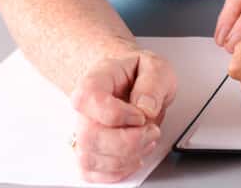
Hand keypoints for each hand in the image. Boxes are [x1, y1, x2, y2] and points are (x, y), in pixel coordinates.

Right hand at [69, 50, 176, 183]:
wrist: (135, 82)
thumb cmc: (140, 74)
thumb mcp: (156, 68)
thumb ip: (153, 83)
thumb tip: (145, 107)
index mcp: (98, 79)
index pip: (89, 98)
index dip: (115, 114)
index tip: (141, 116)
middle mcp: (85, 108)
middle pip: (89, 136)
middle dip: (126, 142)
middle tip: (151, 132)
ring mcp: (84, 131)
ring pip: (89, 158)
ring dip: (124, 159)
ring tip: (146, 142)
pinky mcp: (89, 151)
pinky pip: (90, 173)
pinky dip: (116, 172)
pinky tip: (134, 157)